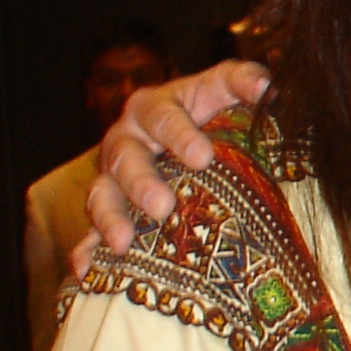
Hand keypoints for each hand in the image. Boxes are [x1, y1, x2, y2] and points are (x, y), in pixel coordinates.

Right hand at [84, 60, 269, 260]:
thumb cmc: (210, 111)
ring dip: (110, 219)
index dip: (179, 135)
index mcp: (153, 108)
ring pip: (101, 195)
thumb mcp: (224, 89)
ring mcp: (111, 177)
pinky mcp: (107, 210)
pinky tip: (84, 269)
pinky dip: (86, 250)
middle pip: (125, 158)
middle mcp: (126, 140)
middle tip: (162, 207)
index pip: (162, 116)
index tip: (203, 158)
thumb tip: (266, 87)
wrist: (187, 138)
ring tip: (124, 243)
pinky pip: (89, 232)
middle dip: (141, 183)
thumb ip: (244, 81)